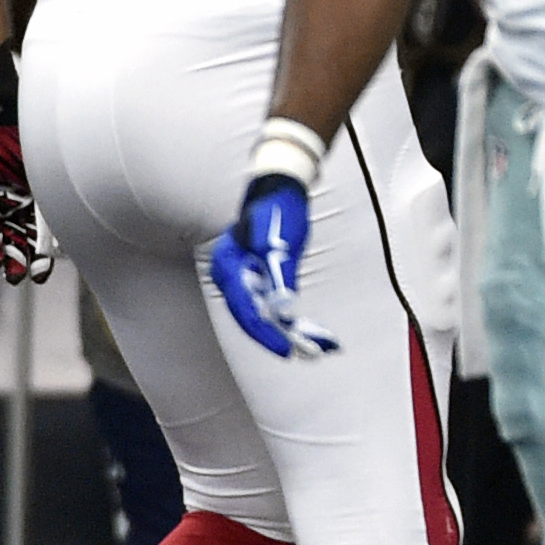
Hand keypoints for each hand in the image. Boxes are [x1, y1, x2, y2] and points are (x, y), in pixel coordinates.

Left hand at [0, 115, 52, 284]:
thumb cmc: (24, 120)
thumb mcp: (44, 150)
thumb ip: (53, 177)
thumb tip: (73, 203)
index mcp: (39, 188)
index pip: (43, 228)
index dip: (42, 252)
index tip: (40, 272)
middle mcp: (16, 195)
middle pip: (16, 235)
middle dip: (15, 257)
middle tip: (14, 276)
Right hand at [209, 176, 341, 359]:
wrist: (279, 190)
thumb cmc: (278, 211)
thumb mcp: (280, 241)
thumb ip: (279, 274)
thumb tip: (282, 309)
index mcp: (228, 267)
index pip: (246, 311)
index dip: (267, 334)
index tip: (288, 350)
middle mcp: (229, 276)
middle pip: (252, 318)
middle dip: (279, 338)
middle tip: (310, 354)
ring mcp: (241, 278)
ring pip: (261, 314)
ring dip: (287, 332)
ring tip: (316, 348)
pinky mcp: (255, 278)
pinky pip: (269, 304)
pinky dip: (287, 318)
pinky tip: (306, 331)